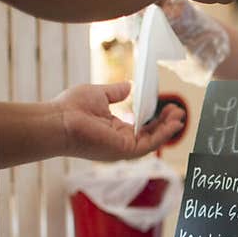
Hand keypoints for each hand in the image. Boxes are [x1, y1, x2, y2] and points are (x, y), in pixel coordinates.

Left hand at [54, 83, 184, 160]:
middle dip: (165, 123)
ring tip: (179, 115)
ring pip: (153, 140)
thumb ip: (115, 92)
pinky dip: (163, 135)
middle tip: (177, 110)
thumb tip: (129, 86)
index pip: (141, 126)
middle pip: (150, 134)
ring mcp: (123, 148)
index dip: (155, 117)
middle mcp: (120, 141)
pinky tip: (173, 124)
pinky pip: (150, 144)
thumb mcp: (98, 94)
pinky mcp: (125, 150)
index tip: (165, 105)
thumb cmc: (70, 108)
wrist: (58, 120)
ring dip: (168, 128)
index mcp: (114, 130)